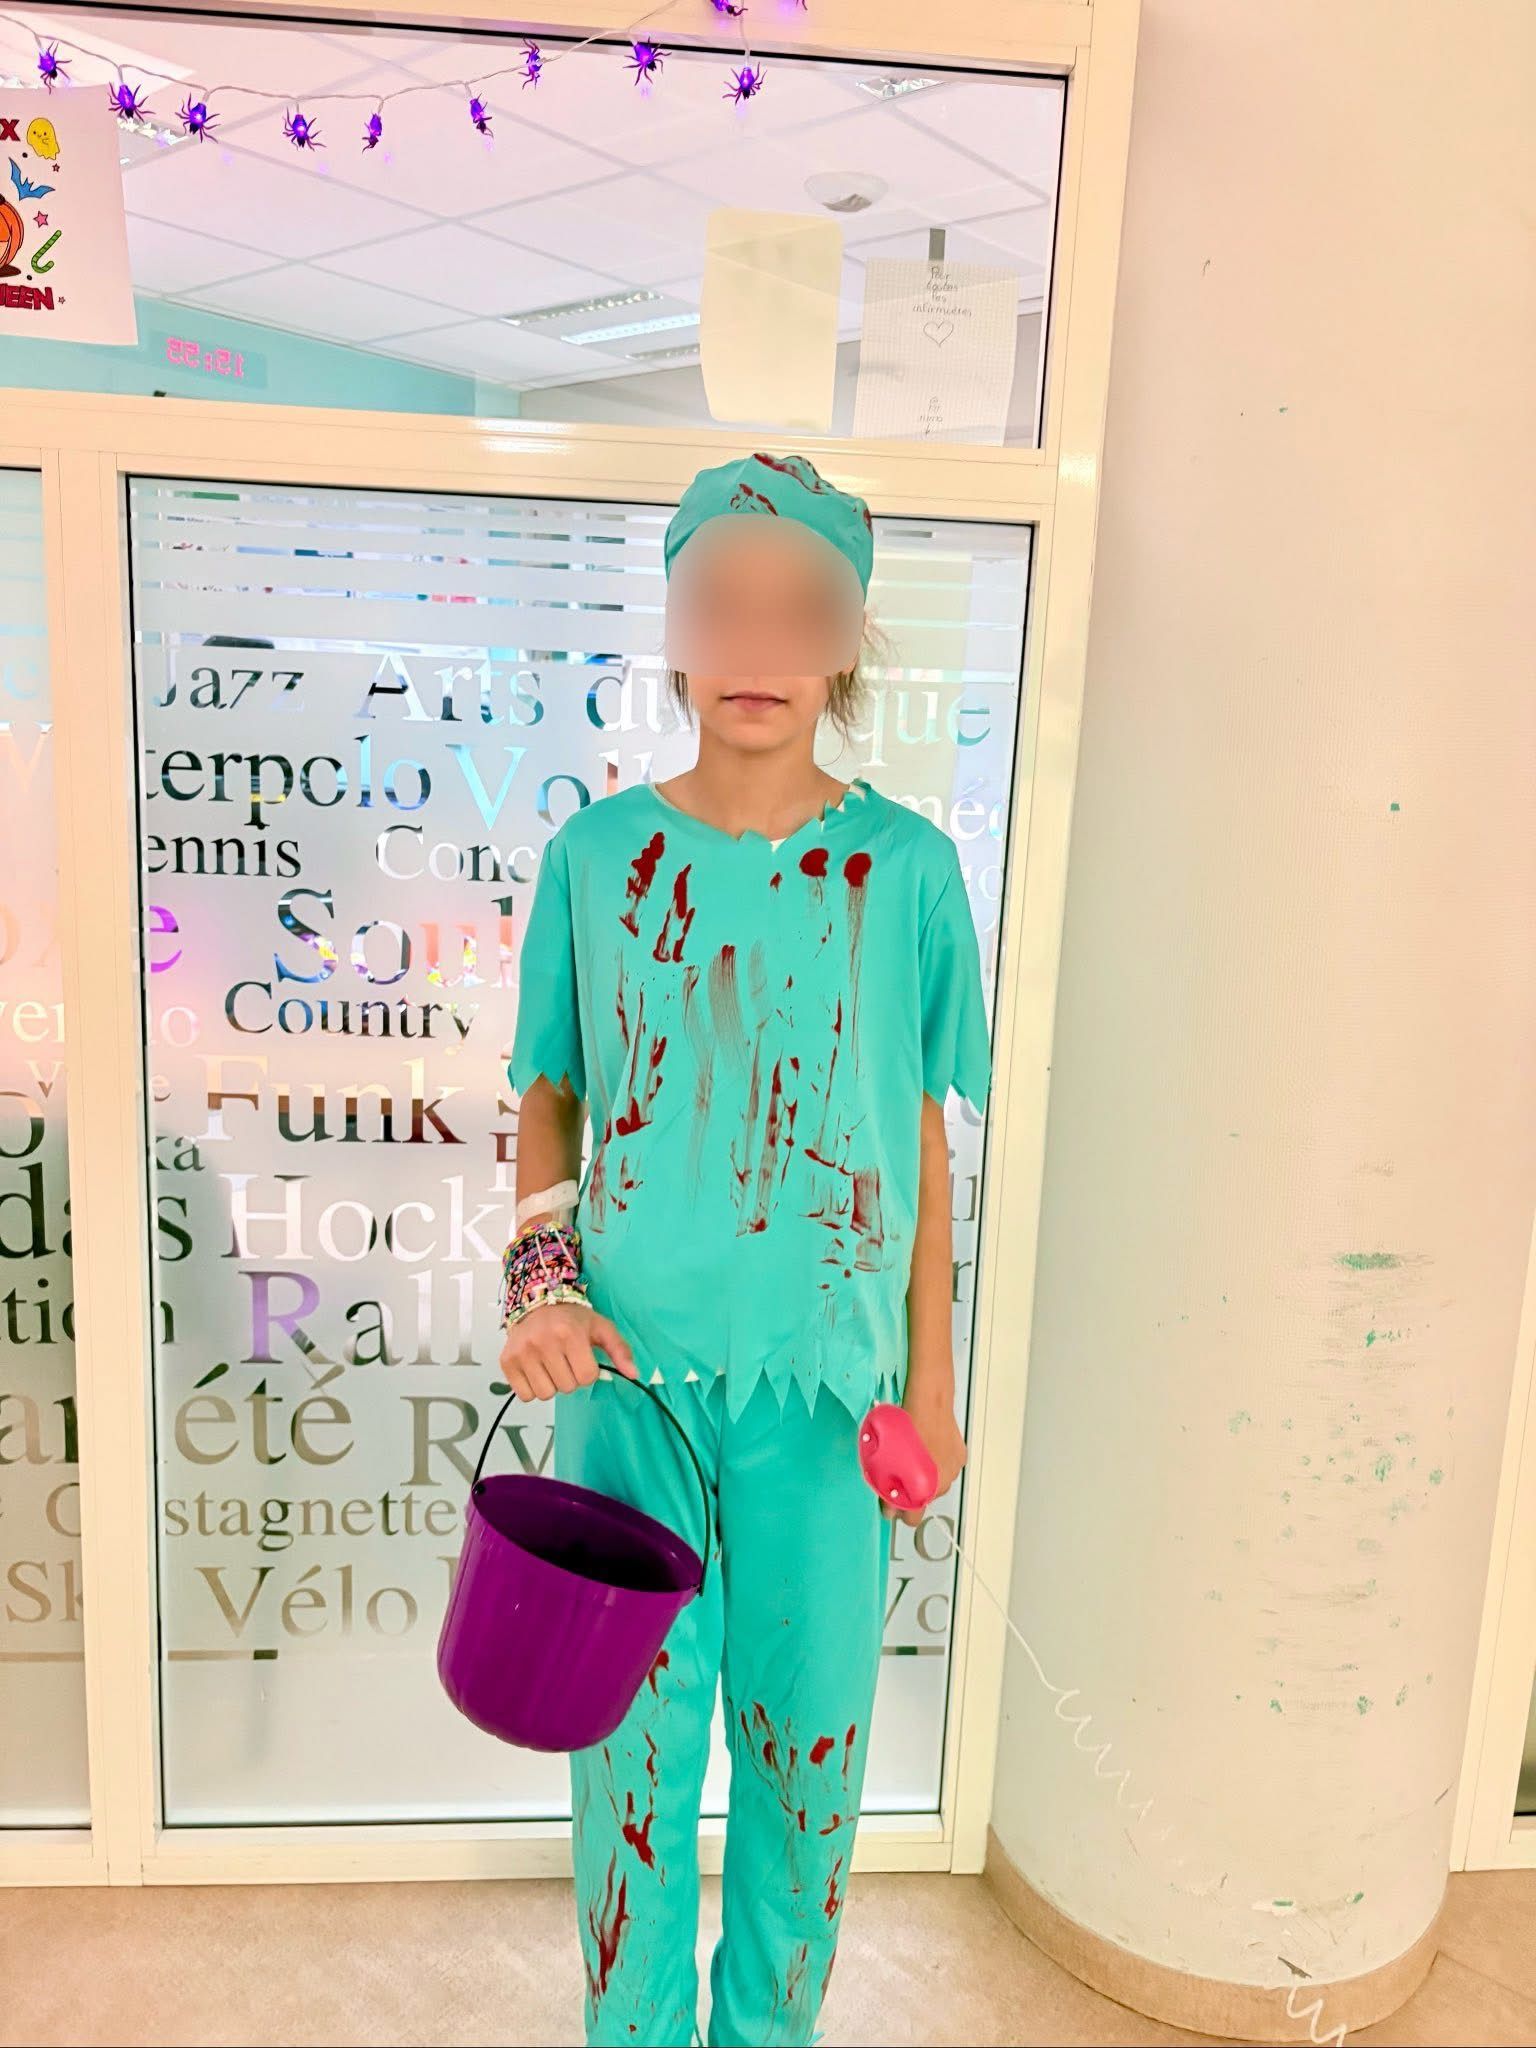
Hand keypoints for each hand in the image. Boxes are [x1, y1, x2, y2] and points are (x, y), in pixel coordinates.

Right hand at [499, 1300, 635, 1399]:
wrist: (537, 1302)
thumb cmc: (572, 1318)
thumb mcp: (601, 1328)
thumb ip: (620, 1350)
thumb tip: (634, 1374)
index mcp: (570, 1333)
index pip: (587, 1376)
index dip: (588, 1372)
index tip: (582, 1358)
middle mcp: (543, 1342)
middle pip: (567, 1387)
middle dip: (570, 1377)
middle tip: (565, 1360)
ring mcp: (522, 1352)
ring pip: (545, 1394)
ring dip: (551, 1385)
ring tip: (551, 1365)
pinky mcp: (507, 1361)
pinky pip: (524, 1395)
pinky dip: (532, 1388)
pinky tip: (536, 1370)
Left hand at [893, 1380, 966, 1527]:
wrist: (928, 1400)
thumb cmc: (905, 1426)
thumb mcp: (884, 1458)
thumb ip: (886, 1487)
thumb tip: (888, 1506)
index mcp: (924, 1487)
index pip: (913, 1517)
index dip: (898, 1511)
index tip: (890, 1504)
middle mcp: (943, 1483)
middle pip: (925, 1499)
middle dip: (912, 1491)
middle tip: (899, 1473)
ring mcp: (954, 1469)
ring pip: (937, 1483)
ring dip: (927, 1476)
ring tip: (914, 1457)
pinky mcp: (960, 1456)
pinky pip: (946, 1467)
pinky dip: (937, 1463)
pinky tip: (927, 1448)